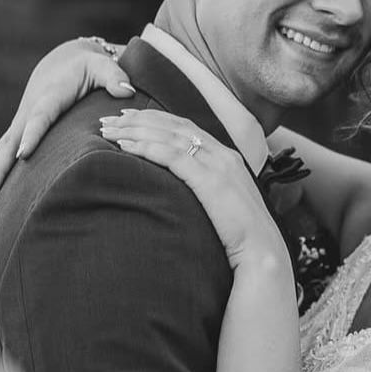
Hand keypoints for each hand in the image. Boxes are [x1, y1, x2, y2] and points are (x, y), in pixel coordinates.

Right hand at [0, 37, 131, 215]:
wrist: (61, 63)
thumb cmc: (87, 67)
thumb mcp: (102, 66)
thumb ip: (115, 76)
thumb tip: (127, 91)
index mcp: (49, 97)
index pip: (40, 117)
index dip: (32, 135)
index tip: (23, 155)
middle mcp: (28, 114)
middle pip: (9, 145)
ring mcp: (19, 126)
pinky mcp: (17, 136)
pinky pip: (0, 160)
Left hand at [99, 110, 288, 272]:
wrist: (262, 253)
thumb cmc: (241, 238)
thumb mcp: (224, 206)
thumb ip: (206, 191)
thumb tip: (180, 195)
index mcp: (227, 157)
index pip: (185, 127)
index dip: (155, 119)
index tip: (129, 118)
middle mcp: (223, 154)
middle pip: (173, 125)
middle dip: (138, 119)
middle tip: (109, 119)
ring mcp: (218, 165)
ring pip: (169, 136)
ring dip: (135, 130)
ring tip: (108, 131)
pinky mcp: (210, 180)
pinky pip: (171, 156)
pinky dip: (146, 148)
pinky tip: (124, 147)